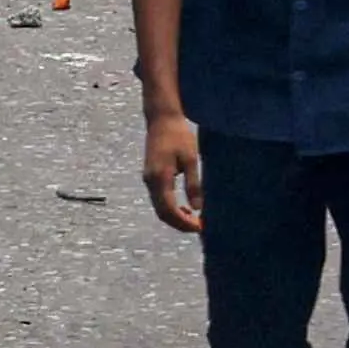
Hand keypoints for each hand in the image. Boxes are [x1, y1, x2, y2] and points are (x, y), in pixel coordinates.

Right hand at [140, 109, 204, 233]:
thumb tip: (197, 208)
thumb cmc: (179, 136)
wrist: (161, 119)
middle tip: (199, 228)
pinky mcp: (150, 176)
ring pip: (159, 207)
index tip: (200, 227)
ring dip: (175, 217)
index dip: (184, 222)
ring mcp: (148, 179)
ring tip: (195, 221)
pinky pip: (159, 199)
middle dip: (179, 224)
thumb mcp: (191, 159)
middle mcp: (150, 181)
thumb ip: (193, 184)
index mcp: (160, 178)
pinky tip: (185, 209)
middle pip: (162, 213)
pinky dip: (170, 209)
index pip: (169, 209)